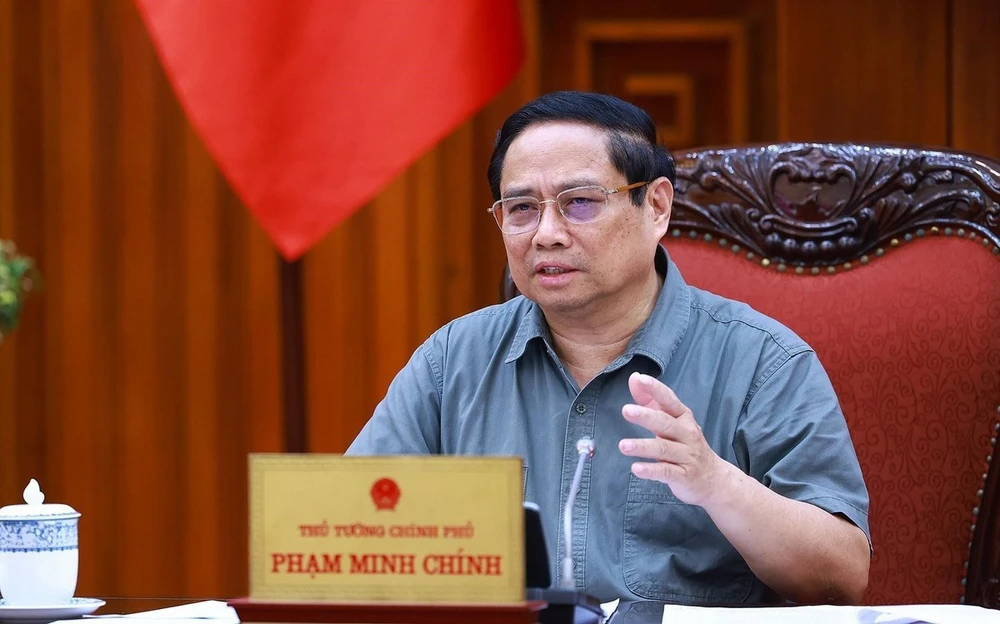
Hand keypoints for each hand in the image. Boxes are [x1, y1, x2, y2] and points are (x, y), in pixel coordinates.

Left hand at [617, 372, 730, 505]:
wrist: (713, 478)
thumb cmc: (686, 444)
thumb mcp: (672, 421)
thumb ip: (651, 401)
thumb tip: (634, 378)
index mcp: (683, 418)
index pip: (669, 400)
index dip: (655, 389)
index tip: (640, 379)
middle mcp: (687, 434)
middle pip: (665, 423)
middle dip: (646, 416)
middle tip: (626, 410)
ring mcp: (686, 456)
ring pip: (664, 449)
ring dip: (643, 446)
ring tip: (623, 445)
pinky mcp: (683, 475)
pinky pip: (666, 471)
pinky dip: (651, 470)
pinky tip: (636, 468)